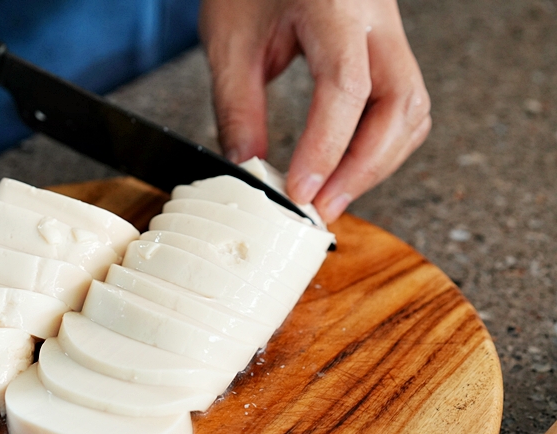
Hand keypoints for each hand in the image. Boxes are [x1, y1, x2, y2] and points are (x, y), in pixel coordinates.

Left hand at [200, 0, 430, 221]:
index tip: (300, 191)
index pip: (346, 87)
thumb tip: (247, 168)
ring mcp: (389, 32)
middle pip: (400, 103)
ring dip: (377, 162)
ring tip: (333, 196)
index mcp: (336, 6)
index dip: (326, 148)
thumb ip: (237, 107)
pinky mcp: (387, 49)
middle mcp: (376, 18)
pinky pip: (403, 104)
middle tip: (323, 206)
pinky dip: (381, 145)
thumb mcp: (229, 41)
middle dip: (363, 166)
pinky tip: (347, 169)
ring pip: (412, 109)